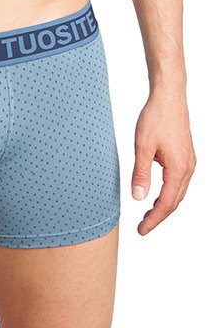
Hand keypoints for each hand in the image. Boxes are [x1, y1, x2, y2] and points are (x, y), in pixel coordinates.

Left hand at [132, 88, 195, 234]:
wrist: (169, 97)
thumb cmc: (156, 118)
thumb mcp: (142, 146)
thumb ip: (140, 173)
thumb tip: (138, 198)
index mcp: (178, 169)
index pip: (166, 204)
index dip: (154, 220)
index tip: (142, 230)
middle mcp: (188, 168)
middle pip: (175, 201)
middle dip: (159, 216)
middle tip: (143, 226)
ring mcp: (189, 161)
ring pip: (178, 192)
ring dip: (165, 204)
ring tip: (148, 213)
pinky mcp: (186, 155)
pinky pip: (179, 181)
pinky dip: (169, 192)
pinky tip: (158, 192)